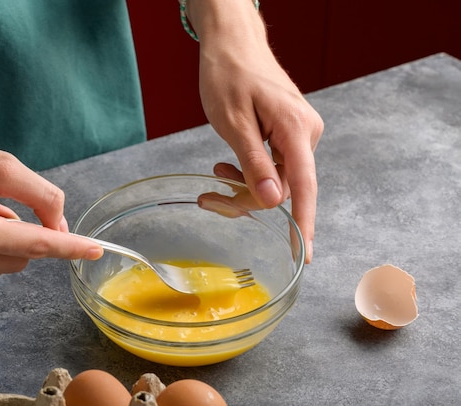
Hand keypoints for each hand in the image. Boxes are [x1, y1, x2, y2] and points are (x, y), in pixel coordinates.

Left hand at [186, 0, 322, 262]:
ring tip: (215, 175)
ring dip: (245, 186)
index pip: (304, 186)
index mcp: (295, 129)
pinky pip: (275, 165)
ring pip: (277, 179)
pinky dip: (250, 172)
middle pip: (284, 187)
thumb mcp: (232, 122)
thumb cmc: (228, 74)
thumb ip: (254, 163)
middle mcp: (305, 133)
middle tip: (208, 199)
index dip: (303, 224)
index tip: (303, 254)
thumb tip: (274, 201)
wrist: (232, 43)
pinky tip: (227, 165)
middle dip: (246, 199)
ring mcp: (299, 133)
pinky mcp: (288, 133)